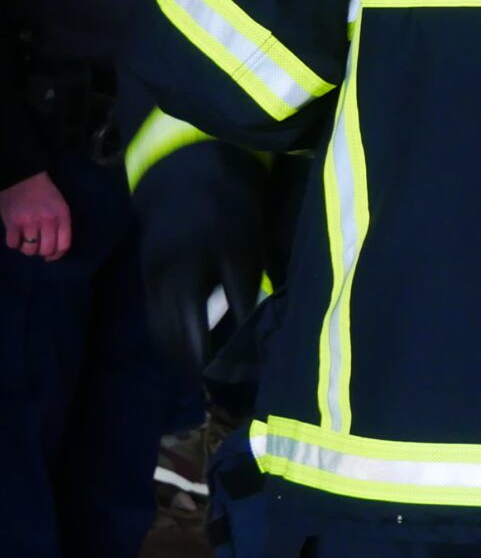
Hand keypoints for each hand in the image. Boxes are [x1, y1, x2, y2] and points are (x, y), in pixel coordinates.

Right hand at [1, 172, 70, 259]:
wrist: (24, 177)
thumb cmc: (44, 192)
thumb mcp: (60, 205)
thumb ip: (61, 224)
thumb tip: (56, 249)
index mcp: (62, 216)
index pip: (64, 245)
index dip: (57, 255)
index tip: (50, 256)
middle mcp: (48, 220)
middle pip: (46, 250)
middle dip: (41, 253)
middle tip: (37, 247)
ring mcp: (29, 222)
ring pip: (29, 250)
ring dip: (27, 249)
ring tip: (25, 241)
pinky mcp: (12, 222)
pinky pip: (13, 244)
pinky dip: (13, 244)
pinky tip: (15, 236)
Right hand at [133, 155, 262, 377]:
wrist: (184, 175)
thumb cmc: (232, 207)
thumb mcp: (253, 239)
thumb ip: (252, 282)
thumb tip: (258, 328)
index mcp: (219, 255)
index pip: (231, 312)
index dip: (238, 345)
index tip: (250, 368)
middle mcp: (181, 270)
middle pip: (187, 332)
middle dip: (202, 362)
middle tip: (222, 382)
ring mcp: (158, 275)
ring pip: (164, 331)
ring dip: (180, 357)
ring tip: (202, 375)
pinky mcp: (145, 278)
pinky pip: (154, 319)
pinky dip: (167, 339)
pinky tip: (184, 352)